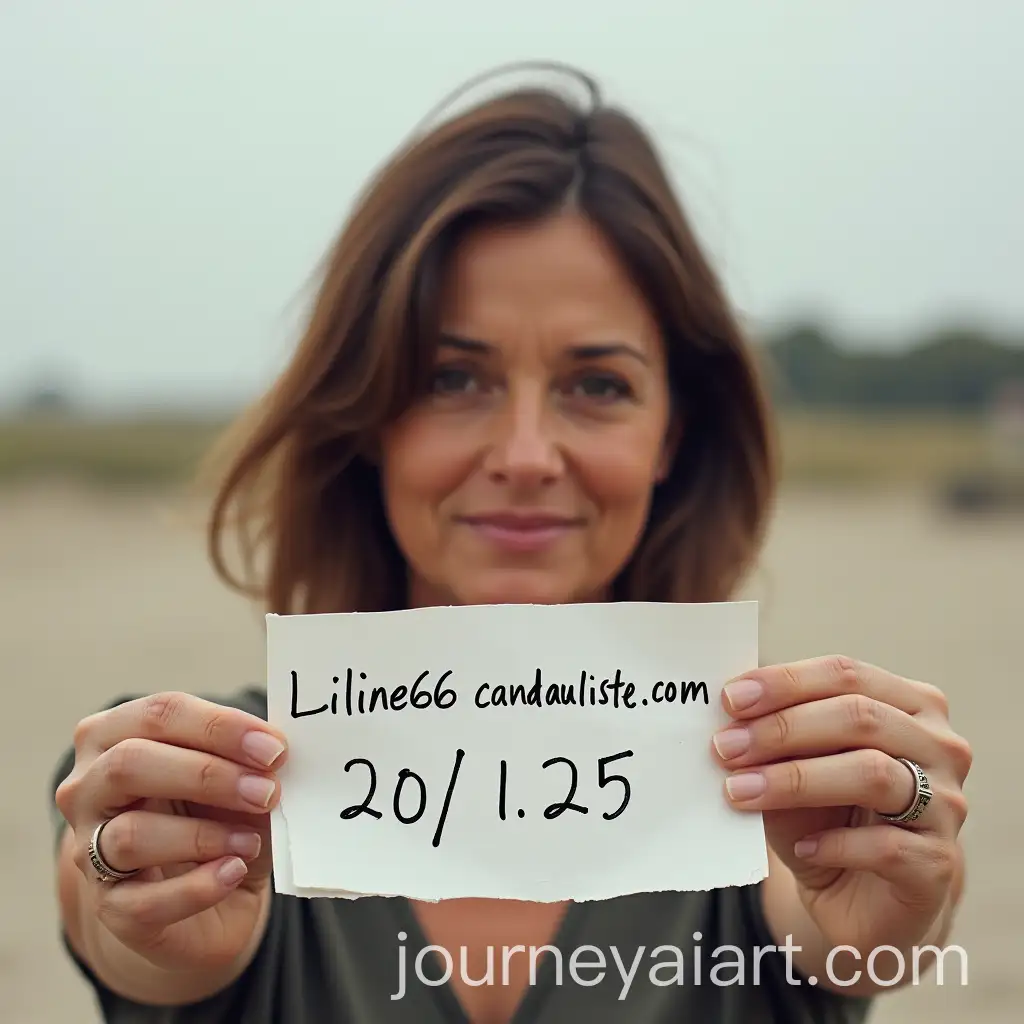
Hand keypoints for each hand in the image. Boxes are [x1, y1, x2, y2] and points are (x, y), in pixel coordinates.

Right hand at [55, 692, 288, 972]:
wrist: (205, 901)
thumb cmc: (217, 815)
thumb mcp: (233, 776)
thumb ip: (248, 758)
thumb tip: (276, 751)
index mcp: (114, 735)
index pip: (160, 714)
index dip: (220, 727)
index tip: (272, 748)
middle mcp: (88, 789)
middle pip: (130, 764)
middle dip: (206, 775)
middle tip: (266, 792)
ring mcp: (88, 851)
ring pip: (130, 835)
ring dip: (202, 836)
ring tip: (250, 841)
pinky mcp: (110, 909)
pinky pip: (145, 902)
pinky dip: (197, 888)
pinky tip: (233, 872)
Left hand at [712, 656, 971, 953]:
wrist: (864, 897)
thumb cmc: (829, 814)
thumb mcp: (797, 766)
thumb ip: (776, 735)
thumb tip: (730, 711)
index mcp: (909, 703)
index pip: (846, 674)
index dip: (786, 682)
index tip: (730, 700)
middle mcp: (939, 746)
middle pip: (860, 717)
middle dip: (782, 729)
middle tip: (725, 747)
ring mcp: (947, 804)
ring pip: (873, 774)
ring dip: (795, 780)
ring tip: (740, 791)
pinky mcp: (938, 864)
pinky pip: (886, 846)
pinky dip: (835, 844)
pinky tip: (802, 847)